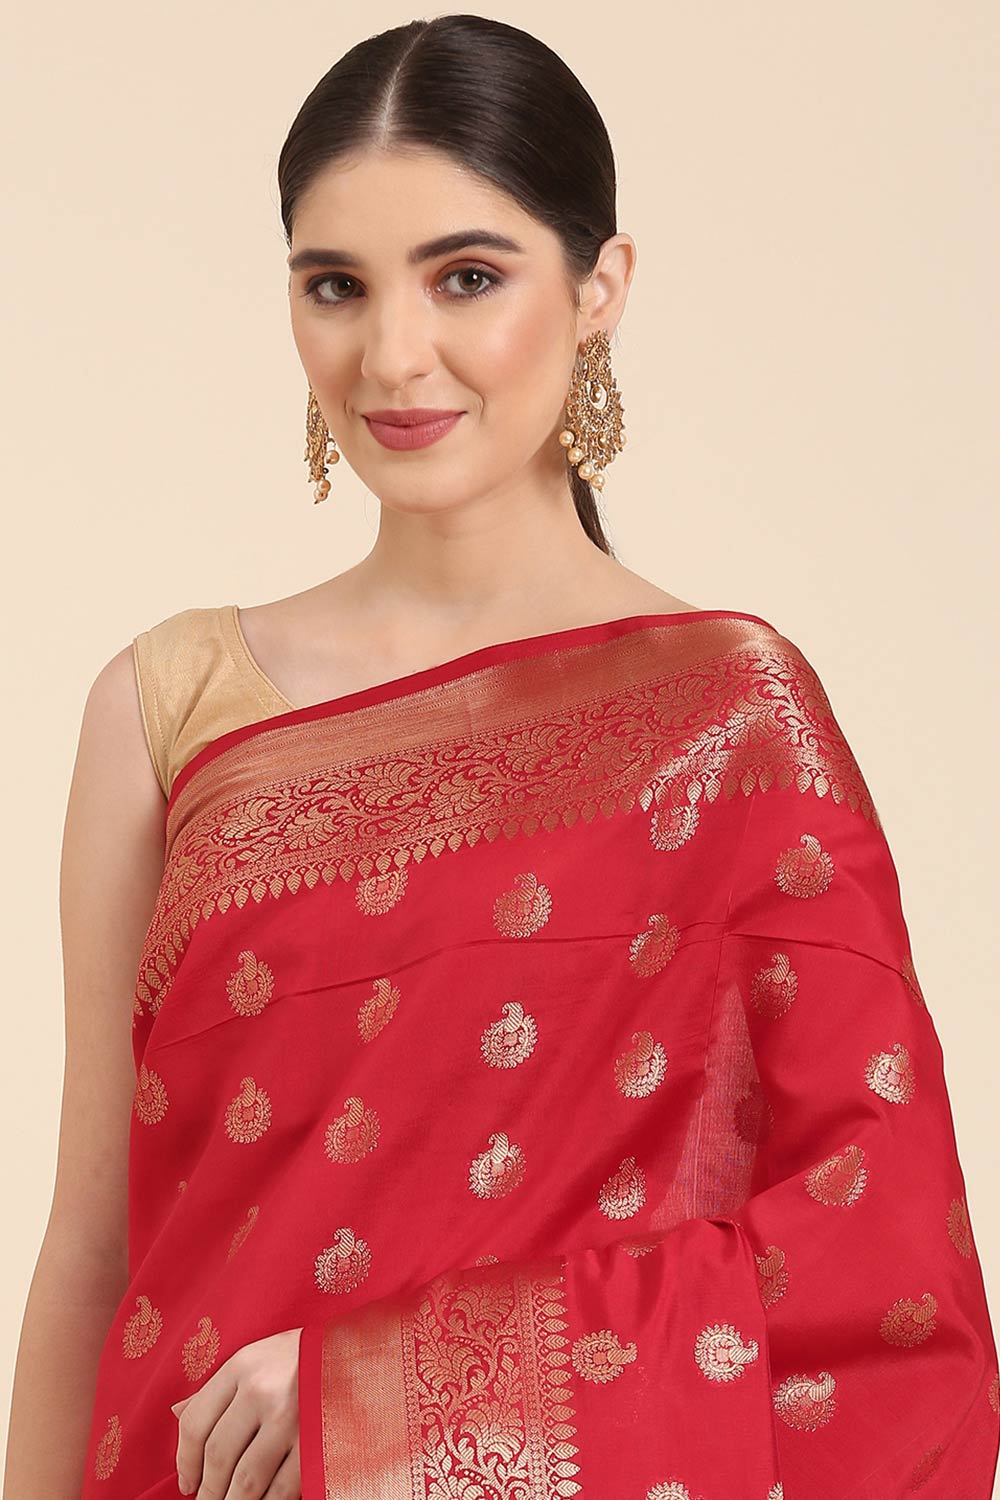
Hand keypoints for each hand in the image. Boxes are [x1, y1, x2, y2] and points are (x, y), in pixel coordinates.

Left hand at [170, 1326, 302, 1497]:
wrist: (365, 1351)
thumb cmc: (305, 1356)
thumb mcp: (260, 1357)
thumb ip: (220, 1388)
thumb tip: (178, 1414)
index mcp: (243, 1366)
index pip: (195, 1424)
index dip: (184, 1463)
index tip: (186, 1483)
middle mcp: (263, 1391)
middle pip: (217, 1457)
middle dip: (207, 1491)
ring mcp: (292, 1420)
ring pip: (245, 1482)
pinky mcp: (316, 1445)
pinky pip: (280, 1490)